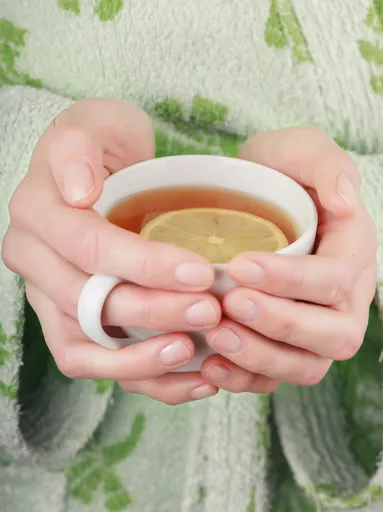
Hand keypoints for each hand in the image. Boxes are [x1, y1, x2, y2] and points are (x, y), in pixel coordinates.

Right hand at [2, 98, 220, 403]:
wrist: (103, 176)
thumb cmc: (106, 148)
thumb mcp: (95, 124)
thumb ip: (77, 146)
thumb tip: (75, 190)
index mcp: (37, 214)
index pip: (89, 248)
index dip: (144, 265)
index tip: (200, 271)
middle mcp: (34, 264)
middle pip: (89, 305)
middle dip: (154, 312)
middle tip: (211, 311)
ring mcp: (49, 302)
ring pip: (85, 350)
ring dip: (142, 360)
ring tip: (196, 353)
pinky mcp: (69, 329)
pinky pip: (98, 368)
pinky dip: (143, 378)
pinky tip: (192, 376)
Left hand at [201, 127, 376, 392]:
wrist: (251, 202)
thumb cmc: (277, 174)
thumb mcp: (299, 150)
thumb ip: (326, 165)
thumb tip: (347, 202)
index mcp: (353, 253)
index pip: (335, 279)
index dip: (292, 280)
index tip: (240, 265)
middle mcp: (346, 300)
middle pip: (333, 335)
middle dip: (281, 324)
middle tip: (230, 306)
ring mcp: (318, 330)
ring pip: (307, 366)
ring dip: (262, 358)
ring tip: (216, 340)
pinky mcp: (288, 349)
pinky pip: (276, 380)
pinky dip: (245, 380)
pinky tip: (209, 366)